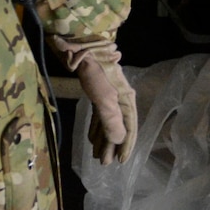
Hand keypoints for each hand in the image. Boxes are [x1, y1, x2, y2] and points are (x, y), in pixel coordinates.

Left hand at [51, 37, 137, 165]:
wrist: (80, 46)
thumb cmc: (94, 71)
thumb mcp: (103, 97)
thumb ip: (111, 119)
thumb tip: (119, 139)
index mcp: (125, 100)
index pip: (128, 128)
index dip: (125, 145)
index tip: (120, 161)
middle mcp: (119, 100)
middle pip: (117, 127)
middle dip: (111, 146)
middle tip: (104, 163)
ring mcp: (108, 96)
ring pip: (107, 123)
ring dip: (103, 139)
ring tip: (98, 155)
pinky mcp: (96, 93)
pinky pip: (98, 115)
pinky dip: (95, 128)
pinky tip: (91, 138)